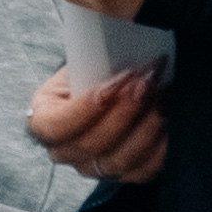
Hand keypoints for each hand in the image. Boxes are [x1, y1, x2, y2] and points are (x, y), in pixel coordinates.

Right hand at [29, 63, 167, 184]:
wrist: (105, 85)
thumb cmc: (91, 71)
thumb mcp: (81, 60)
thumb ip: (91, 57)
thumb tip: (117, 36)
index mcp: (42, 120)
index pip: (53, 127)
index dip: (82, 111)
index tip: (109, 87)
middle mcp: (64, 152)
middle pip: (90, 145)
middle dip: (122, 112)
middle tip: (145, 81)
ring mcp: (94, 168)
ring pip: (119, 160)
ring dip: (145, 127)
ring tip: (161, 96)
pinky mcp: (124, 175)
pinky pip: (144, 171)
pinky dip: (160, 147)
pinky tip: (170, 120)